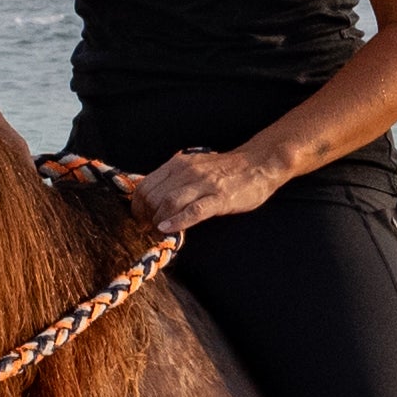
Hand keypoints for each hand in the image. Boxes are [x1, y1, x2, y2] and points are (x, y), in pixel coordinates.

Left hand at [132, 146, 276, 235]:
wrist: (258, 164)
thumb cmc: (225, 169)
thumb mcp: (193, 167)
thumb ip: (174, 178)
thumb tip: (151, 197)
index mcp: (178, 164)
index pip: (145, 185)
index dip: (138, 206)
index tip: (140, 218)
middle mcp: (187, 171)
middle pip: (153, 196)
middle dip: (146, 216)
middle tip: (148, 229)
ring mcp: (203, 184)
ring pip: (169, 202)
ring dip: (158, 221)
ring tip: (157, 232)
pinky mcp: (219, 198)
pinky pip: (193, 211)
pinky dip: (177, 221)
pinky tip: (168, 230)